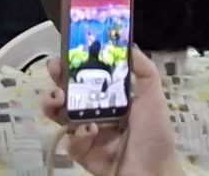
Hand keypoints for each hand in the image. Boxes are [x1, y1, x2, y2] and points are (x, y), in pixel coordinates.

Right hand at [49, 50, 187, 175]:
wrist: (155, 172)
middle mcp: (94, 113)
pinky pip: (70, 141)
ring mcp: (85, 133)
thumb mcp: (153, 99)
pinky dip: (77, 135)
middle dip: (56, 79)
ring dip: (54, 105)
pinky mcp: (82, 153)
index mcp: (109, 98)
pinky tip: (89, 132)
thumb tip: (130, 45)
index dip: (72, 64)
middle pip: (66, 92)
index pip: (85, 76)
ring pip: (59, 115)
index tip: (66, 53)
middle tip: (55, 71)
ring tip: (59, 100)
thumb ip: (144, 71)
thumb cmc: (155, 135)